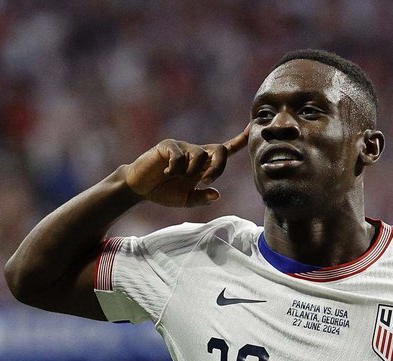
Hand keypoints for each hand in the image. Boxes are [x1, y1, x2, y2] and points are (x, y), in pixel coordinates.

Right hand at [122, 125, 249, 206]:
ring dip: (193, 170)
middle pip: (220, 150)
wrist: (140, 188)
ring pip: (200, 154)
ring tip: (179, 177)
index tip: (252, 128)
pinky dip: (176, 167)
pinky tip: (167, 172)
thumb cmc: (164, 192)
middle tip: (206, 180)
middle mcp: (196, 153)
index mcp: (204, 165)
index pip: (226, 150)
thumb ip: (202, 198)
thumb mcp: (186, 200)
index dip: (240, 140)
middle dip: (218, 166)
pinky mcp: (168, 146)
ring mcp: (182, 147)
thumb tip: (217, 194)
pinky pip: (180, 155)